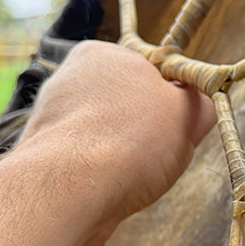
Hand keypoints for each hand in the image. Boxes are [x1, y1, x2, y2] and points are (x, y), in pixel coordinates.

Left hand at [14, 40, 215, 245]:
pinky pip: (85, 162)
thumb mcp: (188, 115)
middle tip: (161, 154)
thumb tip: (201, 107)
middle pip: (126, 105)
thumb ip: (200, 104)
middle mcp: (70, 78)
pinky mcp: (43, 155)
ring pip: (106, 136)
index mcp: (103, 54)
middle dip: (146, 131)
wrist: (70, 191)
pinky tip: (108, 188)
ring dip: (124, 156)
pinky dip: (100, 175)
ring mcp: (52, 117)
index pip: (149, 73)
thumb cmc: (132, 142)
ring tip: (133, 176)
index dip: (172, 101)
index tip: (181, 125)